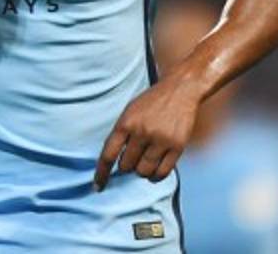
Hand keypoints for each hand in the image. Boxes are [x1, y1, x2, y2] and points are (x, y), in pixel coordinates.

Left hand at [93, 76, 201, 190]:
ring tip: (143, 163)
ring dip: (141, 171)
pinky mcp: (177, 146)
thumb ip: (121, 134)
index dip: (101, 173)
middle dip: (126, 166)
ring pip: (143, 171)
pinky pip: (162, 172)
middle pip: (126, 166)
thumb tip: (113, 162)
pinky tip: (154, 172)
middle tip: (132, 159)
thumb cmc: (150, 103)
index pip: (108, 155)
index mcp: (125, 123)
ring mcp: (160, 140)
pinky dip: (155, 177)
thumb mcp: (129, 112)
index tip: (98, 187)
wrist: (179, 90)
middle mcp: (141, 132)